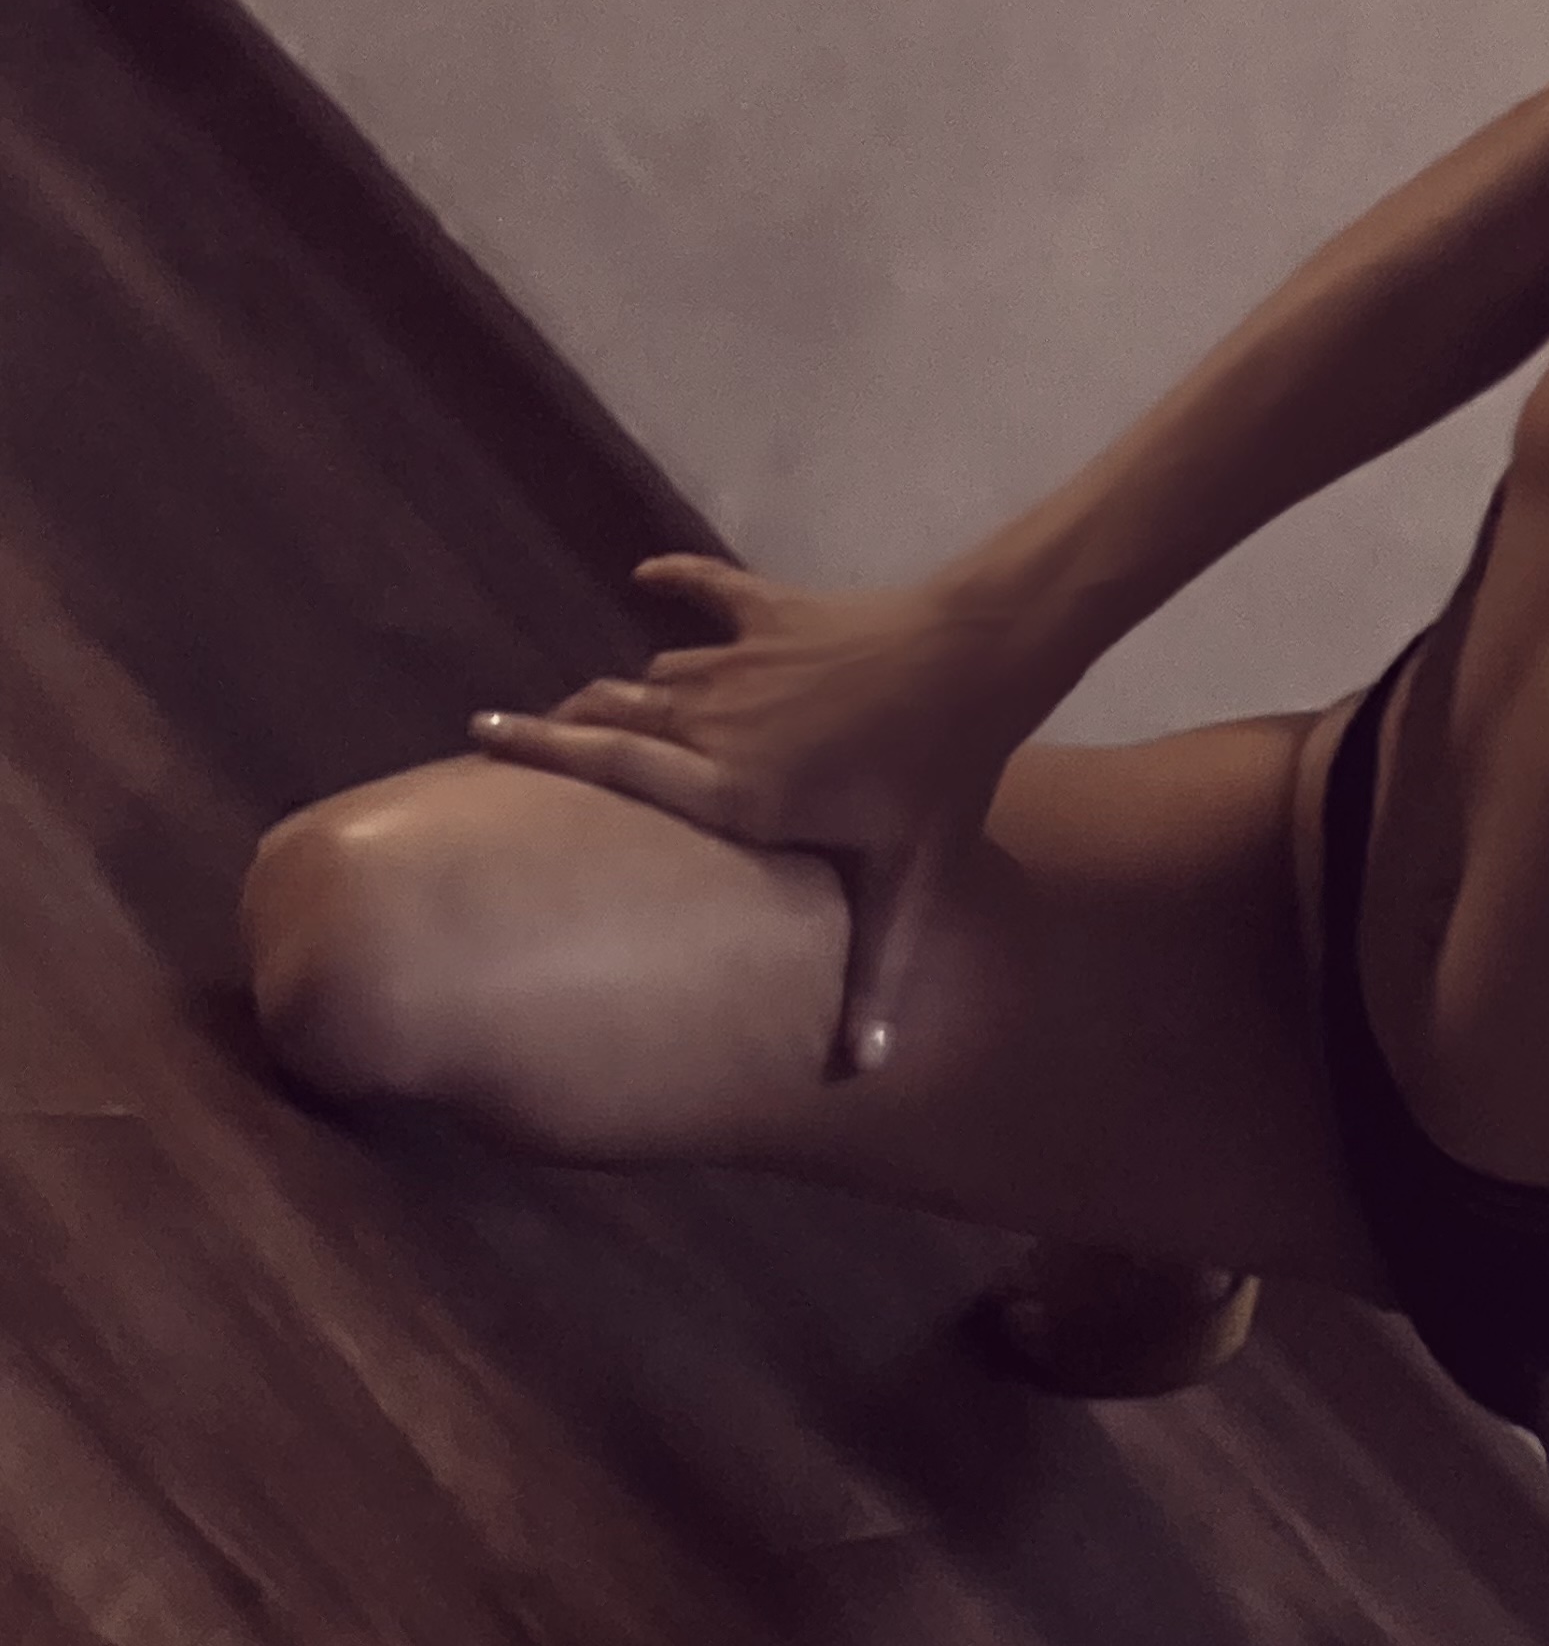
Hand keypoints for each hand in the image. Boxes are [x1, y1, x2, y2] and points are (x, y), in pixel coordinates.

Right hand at [466, 554, 1034, 1080]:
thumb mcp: (905, 881)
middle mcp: (712, 720)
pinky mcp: (773, 610)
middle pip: (613, 714)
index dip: (538, 749)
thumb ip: (875, 974)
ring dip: (627, 688)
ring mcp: (739, 659)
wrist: (973, 659)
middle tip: (521, 737)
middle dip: (564, 724)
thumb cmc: (935, 777)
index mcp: (729, 788)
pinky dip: (676, 581)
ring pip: (658, 671)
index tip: (478, 737)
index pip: (608, 765)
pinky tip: (648, 577)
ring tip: (600, 707)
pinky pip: (706, 588)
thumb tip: (867, 1067)